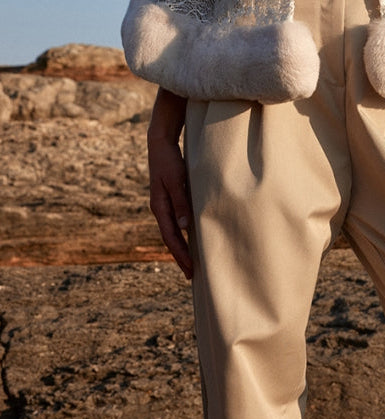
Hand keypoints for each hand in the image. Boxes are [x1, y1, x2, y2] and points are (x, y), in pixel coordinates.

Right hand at [148, 135, 193, 279]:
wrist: (160, 144)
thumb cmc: (169, 161)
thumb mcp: (175, 180)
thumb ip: (180, 201)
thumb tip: (184, 227)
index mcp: (159, 207)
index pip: (171, 237)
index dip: (180, 254)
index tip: (190, 269)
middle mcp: (160, 209)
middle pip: (170, 238)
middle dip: (180, 257)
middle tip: (191, 274)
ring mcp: (164, 204)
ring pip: (172, 232)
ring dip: (181, 247)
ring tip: (191, 261)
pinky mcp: (170, 199)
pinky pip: (175, 222)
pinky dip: (182, 234)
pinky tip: (191, 237)